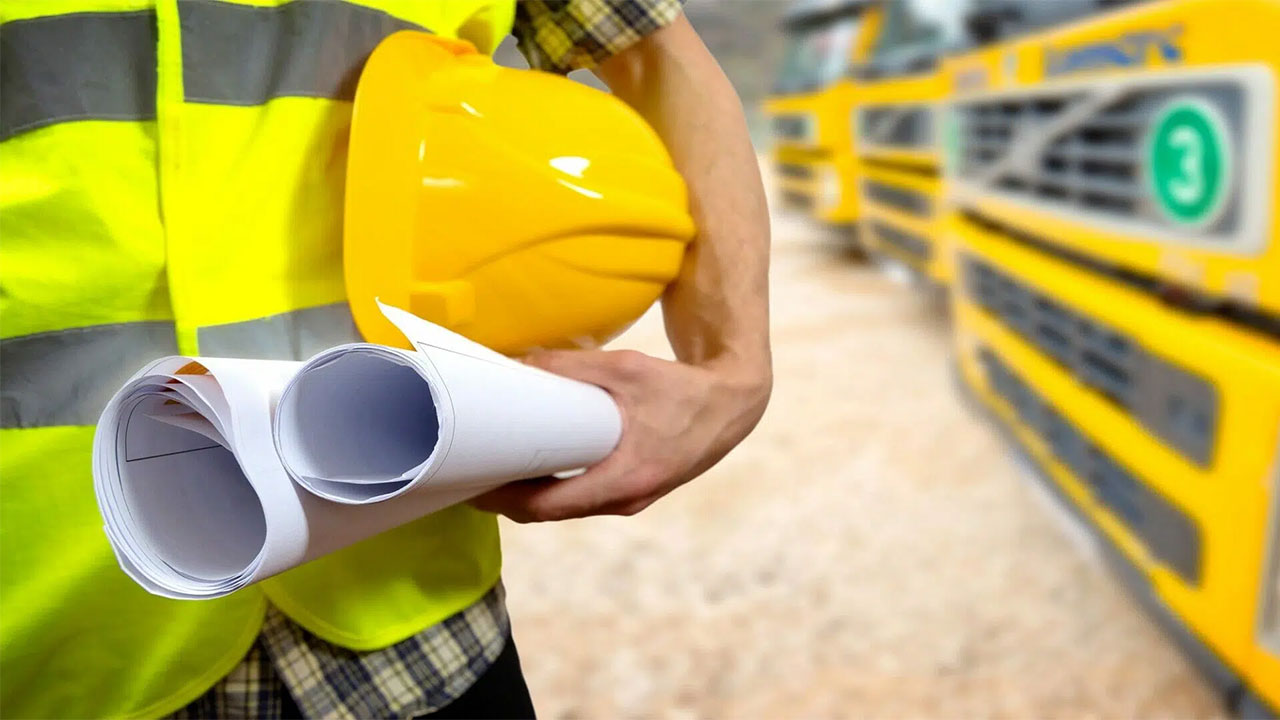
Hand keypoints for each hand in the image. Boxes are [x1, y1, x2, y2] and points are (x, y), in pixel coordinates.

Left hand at [470, 349, 770, 521]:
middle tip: (471, 473)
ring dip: (528, 495)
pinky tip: (533, 467)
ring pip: (565, 509)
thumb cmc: (683, 389)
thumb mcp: (627, 370)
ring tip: (493, 469)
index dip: (502, 498)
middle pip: (549, 513)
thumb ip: (571, 369)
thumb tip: (519, 364)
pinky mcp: (632, 492)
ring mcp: (630, 500)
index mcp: (624, 477)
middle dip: (506, 498)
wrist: (733, 407)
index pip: (546, 506)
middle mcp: (626, 499)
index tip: (471, 481)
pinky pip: (581, 500)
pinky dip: (552, 489)